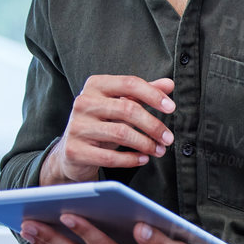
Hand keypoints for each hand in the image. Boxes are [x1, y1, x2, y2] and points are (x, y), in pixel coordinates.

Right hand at [41, 76, 175, 184]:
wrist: (72, 152)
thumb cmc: (101, 124)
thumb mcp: (120, 106)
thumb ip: (142, 94)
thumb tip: (169, 84)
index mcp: (95, 85)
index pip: (129, 84)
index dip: (153, 95)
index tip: (171, 108)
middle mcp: (83, 102)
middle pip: (128, 109)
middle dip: (153, 125)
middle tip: (168, 138)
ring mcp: (77, 126)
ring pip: (121, 133)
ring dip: (146, 144)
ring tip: (159, 150)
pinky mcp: (75, 150)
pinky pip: (110, 156)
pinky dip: (131, 159)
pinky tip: (143, 159)